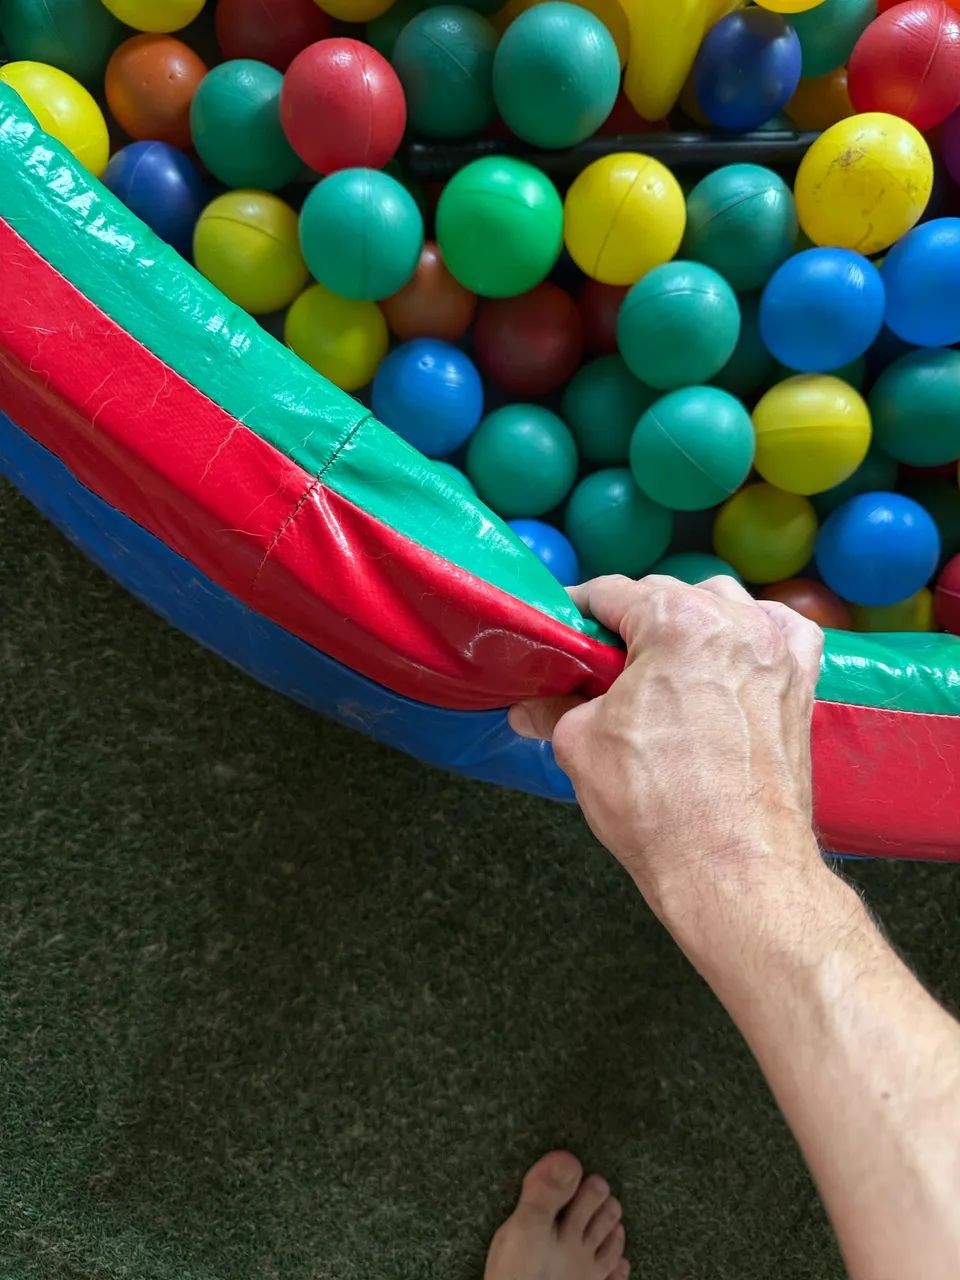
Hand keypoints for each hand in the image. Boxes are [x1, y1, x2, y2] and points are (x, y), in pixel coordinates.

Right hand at [510, 575, 825, 926]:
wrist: (735, 868)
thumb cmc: (660, 808)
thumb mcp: (581, 746)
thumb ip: (555, 709)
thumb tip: (529, 707)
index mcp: (677, 623)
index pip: (611, 592)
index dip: (577, 611)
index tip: (563, 630)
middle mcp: (735, 623)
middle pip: (667, 596)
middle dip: (631, 623)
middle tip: (600, 663)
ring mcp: (776, 651)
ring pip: (722, 607)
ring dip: (688, 623)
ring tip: (660, 665)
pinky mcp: (801, 684)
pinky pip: (778, 634)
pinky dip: (751, 636)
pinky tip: (728, 661)